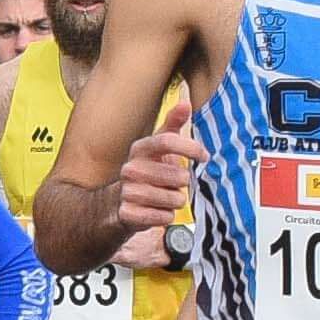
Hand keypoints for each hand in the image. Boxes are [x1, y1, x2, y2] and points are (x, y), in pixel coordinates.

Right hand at [116, 120, 197, 235]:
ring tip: (166, 198)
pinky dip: (166, 216)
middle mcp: (131, 168)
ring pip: (173, 198)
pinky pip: (163, 217)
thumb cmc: (146, 171)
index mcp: (140, 149)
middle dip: (183, 182)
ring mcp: (127, 191)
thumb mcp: (157, 147)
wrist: (117, 203)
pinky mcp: (128, 214)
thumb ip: (172, 124)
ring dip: (176, 200)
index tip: (203, 156)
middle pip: (176, 175)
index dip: (190, 147)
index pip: (167, 141)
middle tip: (175, 184)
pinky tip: (158, 211)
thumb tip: (185, 103)